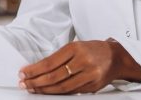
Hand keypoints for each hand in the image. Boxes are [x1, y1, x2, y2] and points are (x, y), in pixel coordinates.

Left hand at [17, 39, 140, 93]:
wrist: (116, 57)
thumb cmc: (92, 50)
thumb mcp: (75, 47)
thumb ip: (59, 58)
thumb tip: (37, 69)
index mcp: (75, 48)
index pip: (50, 62)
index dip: (34, 69)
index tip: (23, 72)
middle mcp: (83, 61)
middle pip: (54, 76)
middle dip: (36, 81)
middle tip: (24, 83)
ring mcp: (89, 75)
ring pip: (63, 87)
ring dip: (45, 90)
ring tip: (33, 89)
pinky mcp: (93, 86)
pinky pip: (72, 92)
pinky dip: (59, 93)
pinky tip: (49, 92)